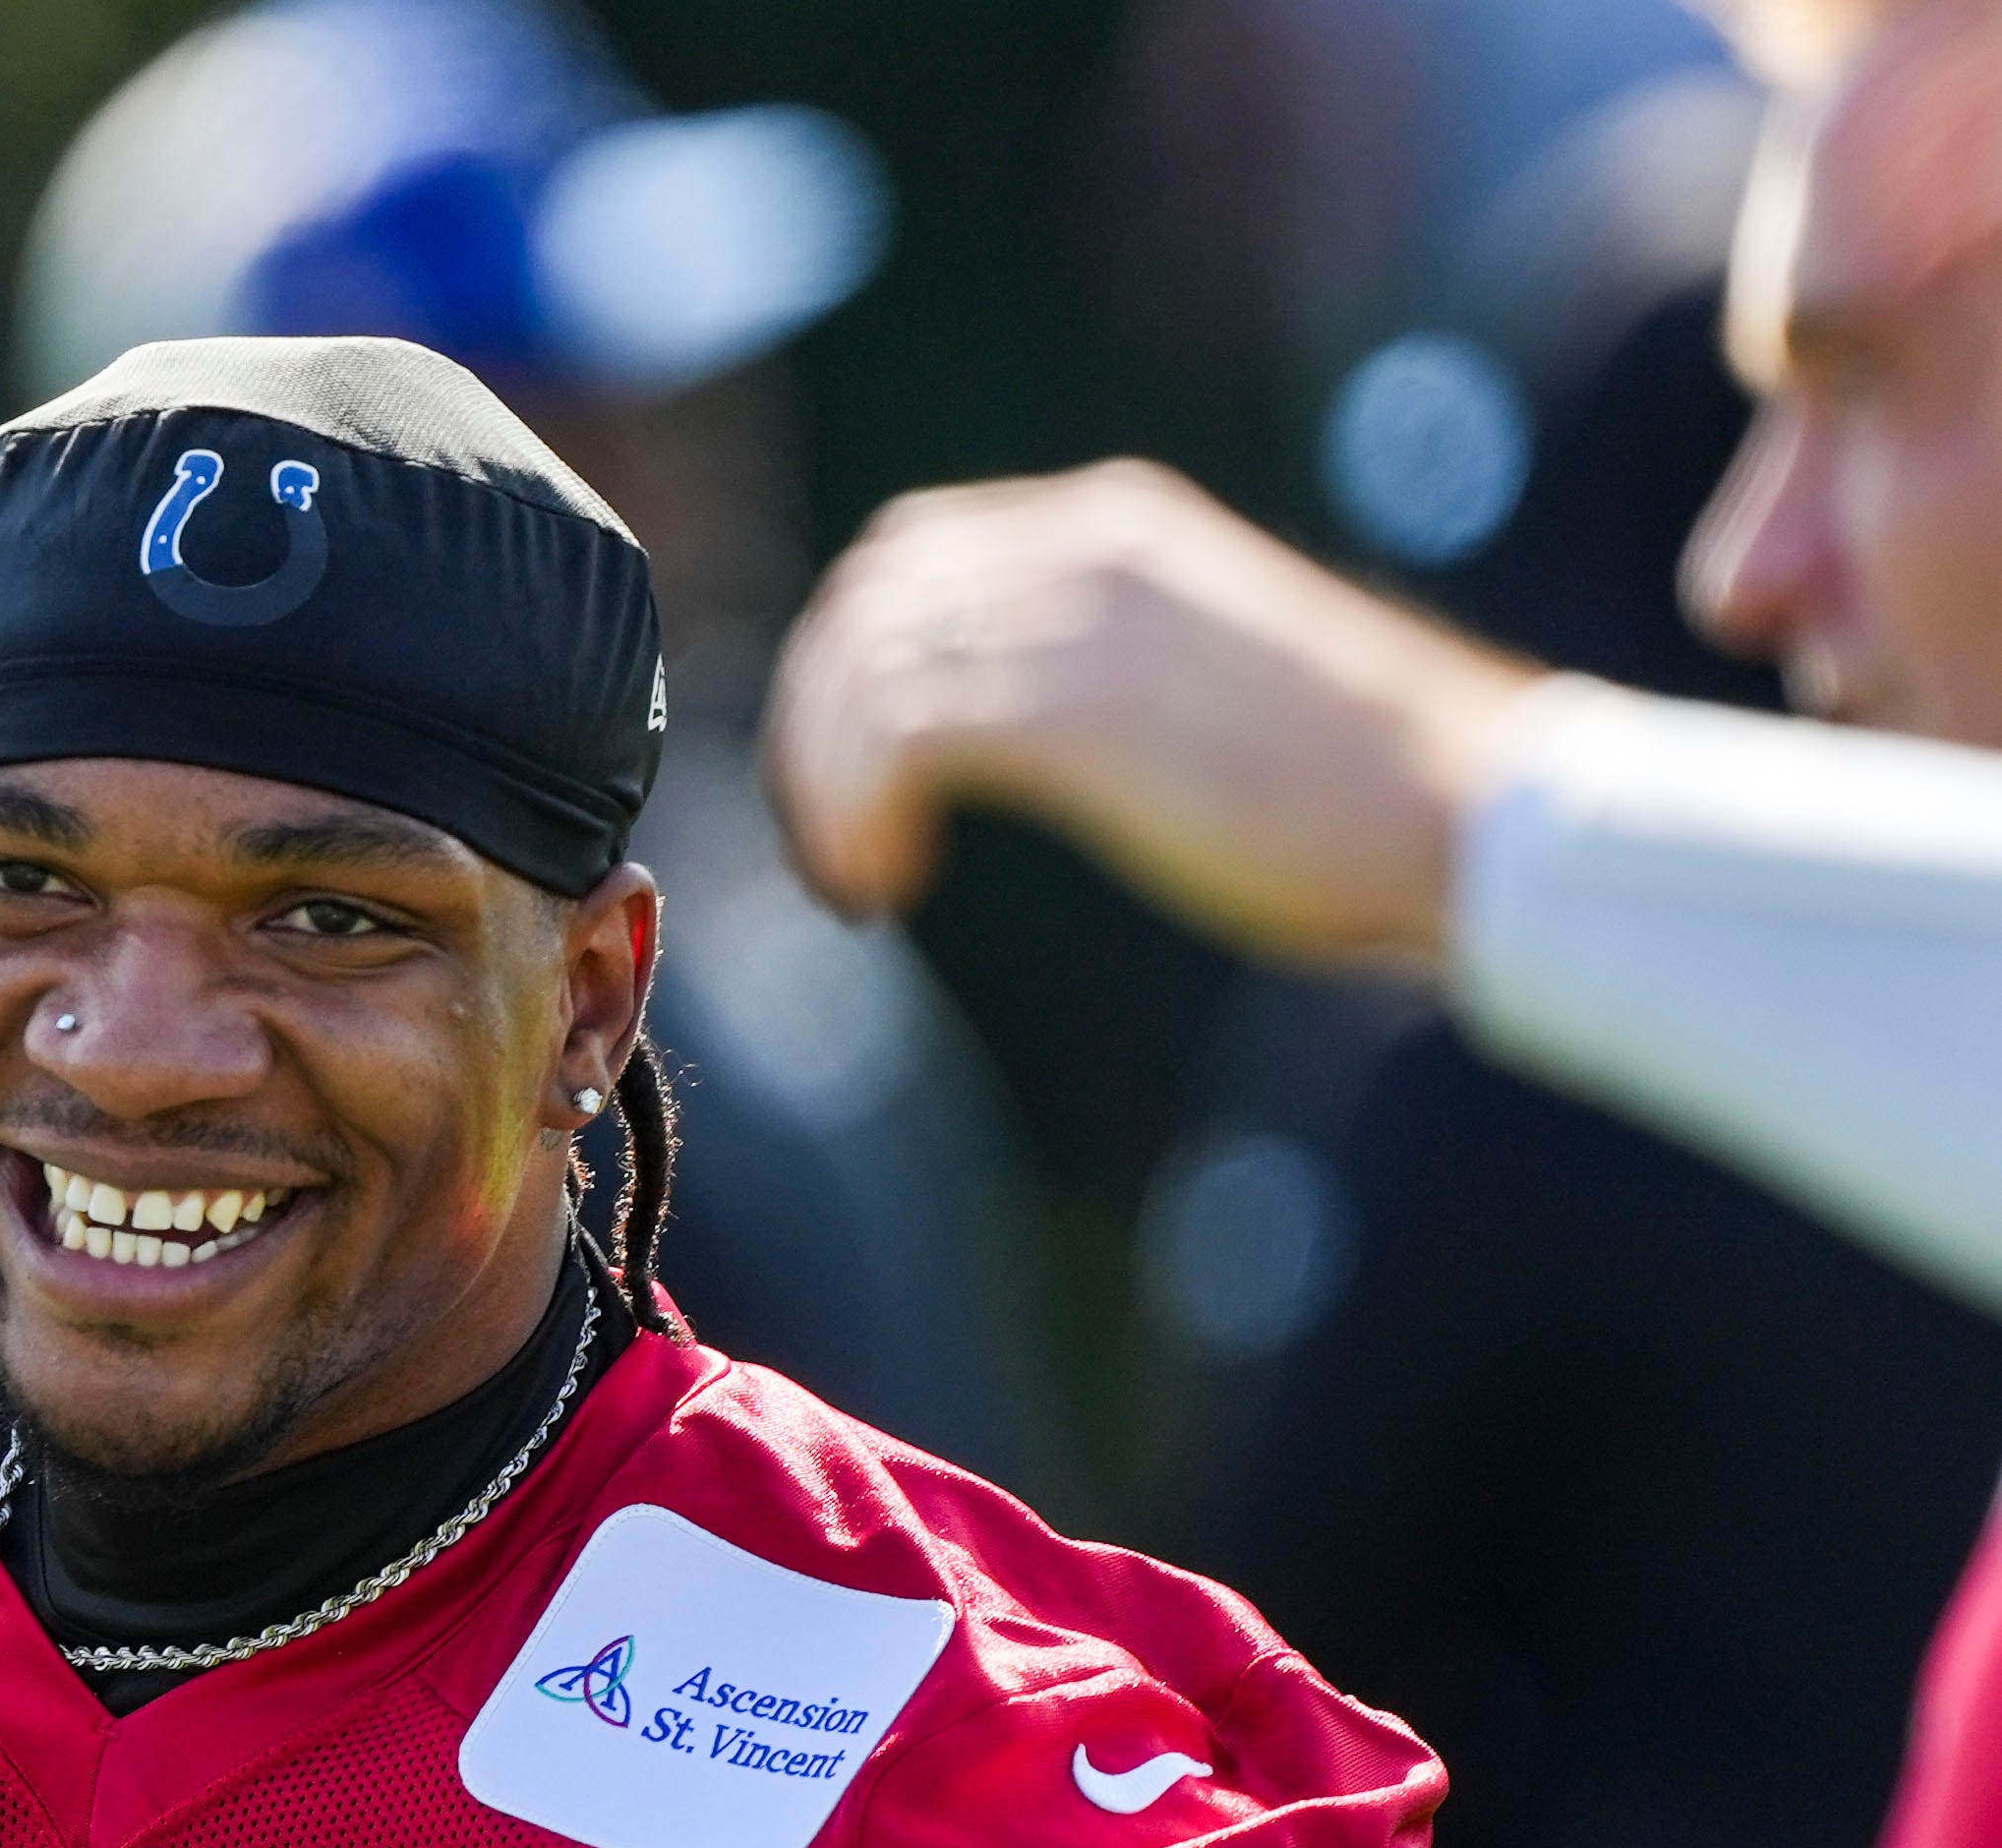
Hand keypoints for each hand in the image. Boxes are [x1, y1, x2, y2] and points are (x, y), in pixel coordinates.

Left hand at [764, 460, 1542, 971]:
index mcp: (1117, 528)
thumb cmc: (1361, 784)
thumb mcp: (1206, 677)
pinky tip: (891, 885)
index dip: (845, 669)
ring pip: (860, 675)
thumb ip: (1104, 666)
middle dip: (813, 731)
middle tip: (833, 844)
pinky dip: (856, 815)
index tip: (852, 780)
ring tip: (859, 882)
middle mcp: (1086, 551)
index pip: (907, 556)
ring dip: (823, 789)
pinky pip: (894, 739)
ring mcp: (1081, 624)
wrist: (1468, 812)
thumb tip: (1015, 724)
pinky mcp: (1079, 712)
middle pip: (860, 609)